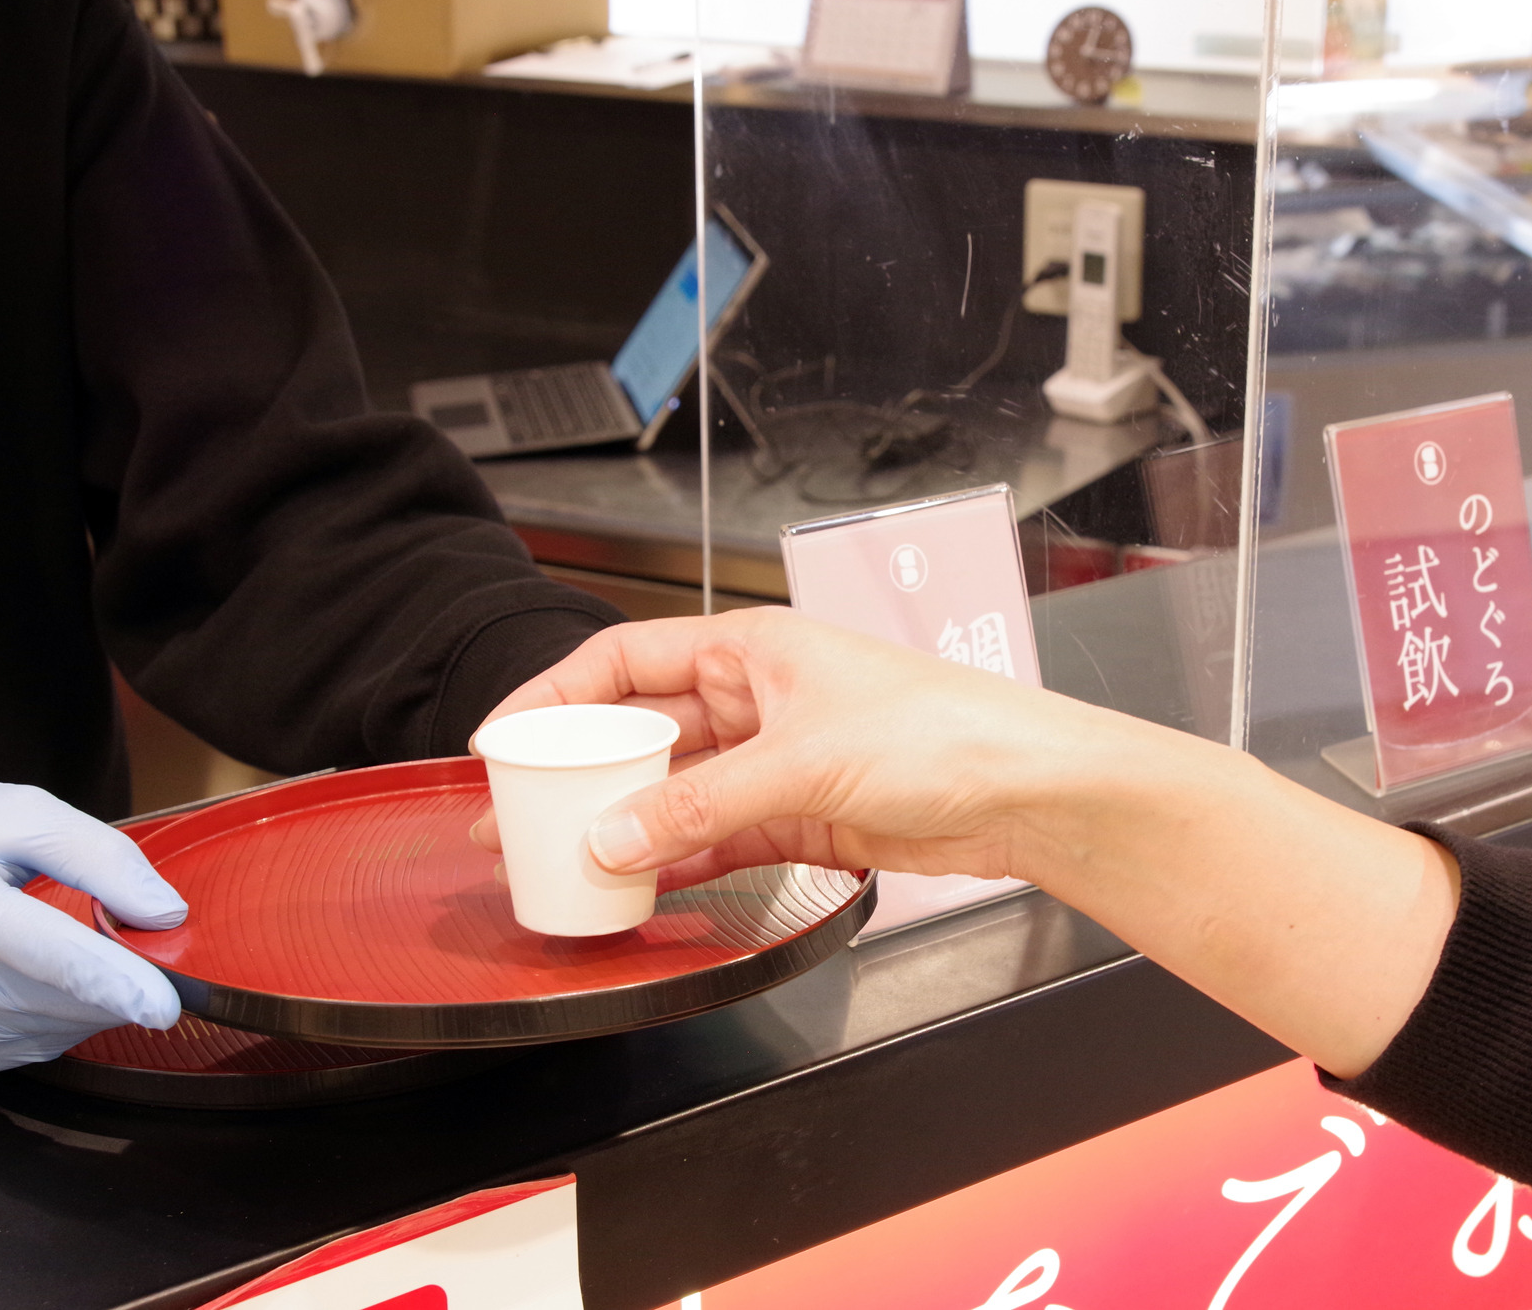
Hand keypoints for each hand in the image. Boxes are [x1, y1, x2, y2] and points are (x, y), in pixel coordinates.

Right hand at [0, 776, 187, 1070]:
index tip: (164, 1004)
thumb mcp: (21, 813)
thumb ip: (99, 857)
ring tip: (64, 936)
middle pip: (68, 996)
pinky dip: (70, 1009)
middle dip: (122, 971)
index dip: (112, 980)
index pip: (44, 953)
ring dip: (97, 991)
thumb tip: (165, 914)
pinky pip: (49, 1040)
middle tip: (119, 924)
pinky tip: (47, 971)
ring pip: (68, 1025)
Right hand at [470, 608, 1099, 889]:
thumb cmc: (945, 732)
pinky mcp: (799, 818)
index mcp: (751, 648)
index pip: (625, 659)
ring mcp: (776, 761)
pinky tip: (634, 883)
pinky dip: (675, 862)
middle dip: (580, 774)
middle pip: (642, 732)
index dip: (558, 694)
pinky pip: (716, 838)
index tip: (507, 738)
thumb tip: (615, 838)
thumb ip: (701, 806)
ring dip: (623, 826)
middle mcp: (757, 699)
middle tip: (520, 815)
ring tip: (560, 861)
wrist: (1024, 793)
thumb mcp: (804, 762)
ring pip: (674, 793)